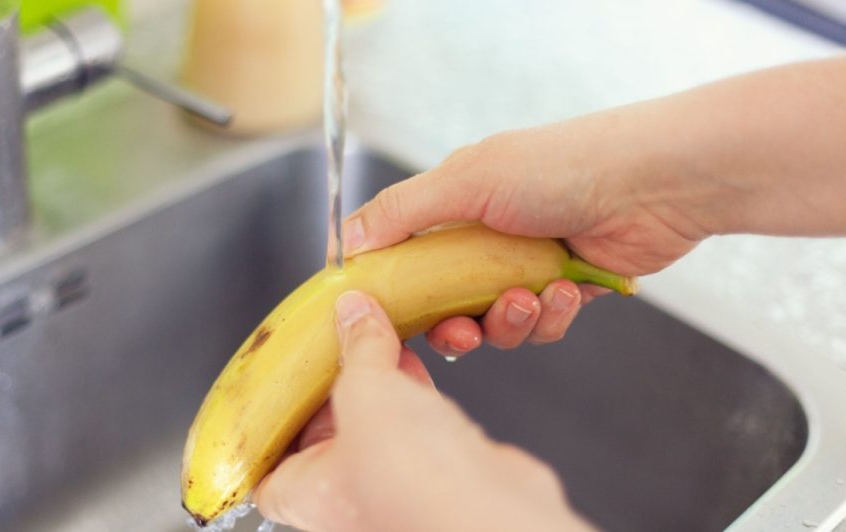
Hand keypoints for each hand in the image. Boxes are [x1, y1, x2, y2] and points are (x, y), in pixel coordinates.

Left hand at [254, 291, 593, 531]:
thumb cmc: (412, 480)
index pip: (266, 463)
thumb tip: (353, 314)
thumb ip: (356, 349)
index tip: (274, 383)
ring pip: (374, 419)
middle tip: (333, 341)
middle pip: (324, 427)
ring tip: (375, 335)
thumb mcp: (363, 391)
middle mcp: (345, 496)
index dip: (269, 422)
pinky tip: (412, 357)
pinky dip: (410, 387)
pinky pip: (413, 419)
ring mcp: (392, 482)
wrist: (489, 507)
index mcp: (305, 493)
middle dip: (333, 381)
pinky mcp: (436, 470)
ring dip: (377, 377)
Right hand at [342, 125, 704, 356]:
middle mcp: (488, 239)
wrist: (651, 185)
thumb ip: (401, 212)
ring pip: (495, 323)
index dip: (395, 289)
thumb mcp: (466, 181)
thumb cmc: (560, 167)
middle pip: (447, 303)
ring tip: (530, 298)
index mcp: (458, 205)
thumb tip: (344, 238)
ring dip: (510, 320)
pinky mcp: (565, 292)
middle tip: (462, 331)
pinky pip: (540, 326)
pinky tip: (565, 291)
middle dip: (454, 325)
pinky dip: (551, 316)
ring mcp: (527, 266)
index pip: (407, 255)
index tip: (383, 318)